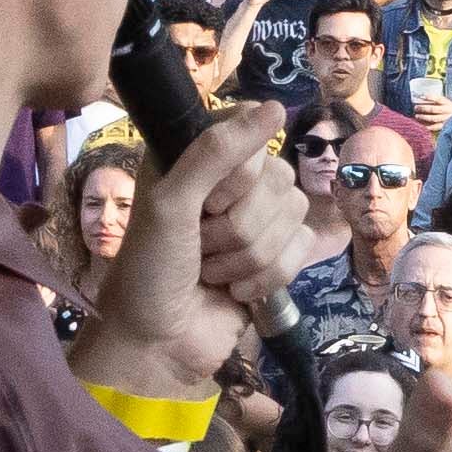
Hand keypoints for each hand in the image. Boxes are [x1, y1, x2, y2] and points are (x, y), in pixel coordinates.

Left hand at [79, 104, 301, 397]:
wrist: (158, 344)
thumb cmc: (149, 270)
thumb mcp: (170, 203)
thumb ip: (216, 152)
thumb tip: (274, 106)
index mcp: (196, 157)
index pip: (253, 136)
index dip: (237, 177)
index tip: (205, 205)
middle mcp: (229, 182)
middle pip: (279, 180)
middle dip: (237, 228)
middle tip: (200, 247)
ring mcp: (256, 220)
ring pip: (293, 216)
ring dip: (248, 257)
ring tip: (211, 272)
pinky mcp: (276, 257)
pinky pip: (302, 248)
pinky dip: (268, 276)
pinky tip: (236, 290)